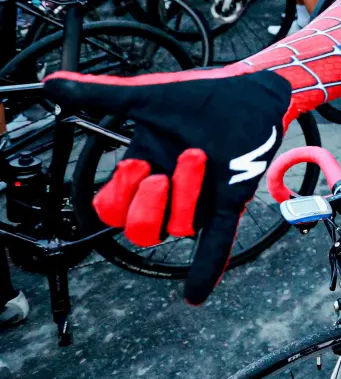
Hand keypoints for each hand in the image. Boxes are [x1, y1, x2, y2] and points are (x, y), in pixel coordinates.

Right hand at [42, 69, 293, 304]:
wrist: (251, 92)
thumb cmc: (202, 97)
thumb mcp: (146, 98)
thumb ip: (100, 96)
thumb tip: (51, 84)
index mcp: (145, 170)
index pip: (111, 209)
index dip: (116, 197)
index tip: (134, 164)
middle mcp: (170, 191)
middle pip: (139, 229)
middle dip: (145, 203)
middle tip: (159, 170)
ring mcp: (201, 200)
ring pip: (178, 226)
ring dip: (185, 194)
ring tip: (199, 157)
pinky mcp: (231, 203)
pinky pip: (215, 244)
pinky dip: (205, 269)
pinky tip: (194, 295)